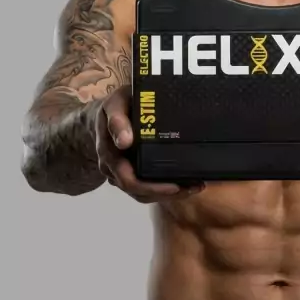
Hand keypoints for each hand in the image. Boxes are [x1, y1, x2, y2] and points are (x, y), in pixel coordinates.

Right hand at [95, 85, 203, 202]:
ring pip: (142, 194)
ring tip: (194, 187)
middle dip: (165, 192)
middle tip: (191, 187)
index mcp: (109, 152)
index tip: (174, 185)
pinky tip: (185, 185)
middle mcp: (114, 168)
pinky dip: (165, 190)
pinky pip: (146, 189)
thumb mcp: (115, 105)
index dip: (149, 186)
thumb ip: (117, 119)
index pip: (126, 177)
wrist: (105, 116)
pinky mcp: (132, 175)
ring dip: (168, 195)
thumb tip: (125, 141)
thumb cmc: (117, 107)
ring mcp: (121, 174)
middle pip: (138, 190)